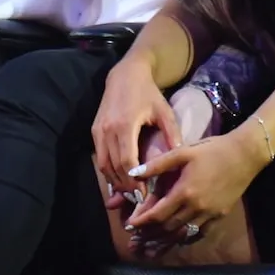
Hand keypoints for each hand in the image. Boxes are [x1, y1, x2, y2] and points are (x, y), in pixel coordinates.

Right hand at [104, 85, 216, 212]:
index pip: (126, 161)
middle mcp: (107, 130)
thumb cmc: (148, 93)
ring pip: (103, 165)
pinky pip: (99, 157)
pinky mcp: (94, 130)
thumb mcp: (164, 111)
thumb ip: (172, 134)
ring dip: (115, 181)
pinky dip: (108, 171)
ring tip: (130, 192)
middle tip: (138, 199)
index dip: (134, 181)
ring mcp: (98, 130)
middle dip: (125, 186)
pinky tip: (120, 179)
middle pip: (113, 167)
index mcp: (125, 125)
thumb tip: (180, 158)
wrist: (126, 74)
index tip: (144, 194)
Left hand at [126, 130, 263, 244]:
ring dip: (165, 242)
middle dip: (149, 235)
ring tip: (151, 247)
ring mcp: (209, 214)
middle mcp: (196, 208)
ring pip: (182, 234)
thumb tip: (133, 173)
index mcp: (184, 191)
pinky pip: (199, 233)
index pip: (158, 214)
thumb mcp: (182, 152)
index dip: (142, 222)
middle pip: (168, 228)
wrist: (244, 156)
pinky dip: (186, 238)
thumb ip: (157, 165)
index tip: (130, 226)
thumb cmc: (212, 150)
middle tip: (135, 240)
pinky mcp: (220, 216)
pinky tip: (177, 240)